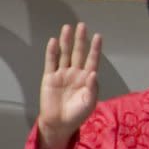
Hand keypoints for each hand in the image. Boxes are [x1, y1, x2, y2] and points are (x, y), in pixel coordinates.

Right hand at [37, 23, 101, 148]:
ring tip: (67, 28)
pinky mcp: (50, 77)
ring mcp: (62, 74)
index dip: (95, 49)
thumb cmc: (78, 114)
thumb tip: (93, 73)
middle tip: (82, 26)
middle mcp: (76, 73)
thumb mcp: (89, 102)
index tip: (98, 36)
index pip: (92, 60)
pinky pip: (51, 62)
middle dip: (80, 40)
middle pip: (79, 53)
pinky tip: (53, 41)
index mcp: (87, 78)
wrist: (60, 123)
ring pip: (65, 54)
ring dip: (66, 41)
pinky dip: (52, 52)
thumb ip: (92, 88)